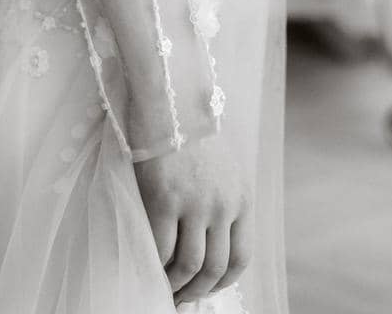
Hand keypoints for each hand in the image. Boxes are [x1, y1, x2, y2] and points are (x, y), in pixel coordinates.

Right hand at [134, 129, 252, 304]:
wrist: (170, 97)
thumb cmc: (192, 128)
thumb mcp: (224, 164)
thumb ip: (224, 199)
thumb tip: (211, 239)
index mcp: (242, 197)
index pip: (241, 257)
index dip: (223, 282)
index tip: (208, 288)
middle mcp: (222, 205)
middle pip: (215, 268)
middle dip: (198, 291)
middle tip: (181, 298)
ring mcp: (194, 204)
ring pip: (189, 266)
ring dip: (176, 285)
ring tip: (164, 288)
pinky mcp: (163, 199)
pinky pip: (161, 248)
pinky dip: (156, 266)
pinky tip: (149, 267)